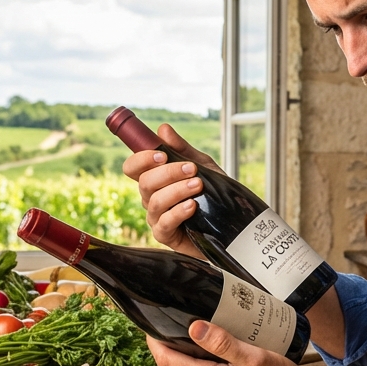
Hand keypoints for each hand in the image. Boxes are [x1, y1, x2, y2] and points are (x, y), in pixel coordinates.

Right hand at [122, 124, 223, 257]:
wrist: (233, 219)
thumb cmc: (213, 192)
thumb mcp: (202, 166)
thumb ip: (182, 149)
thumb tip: (163, 129)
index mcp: (154, 180)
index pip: (133, 168)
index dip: (141, 160)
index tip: (161, 154)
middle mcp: (151, 198)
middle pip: (144, 183)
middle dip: (168, 173)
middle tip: (191, 169)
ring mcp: (157, 218)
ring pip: (154, 202)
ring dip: (177, 190)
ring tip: (198, 185)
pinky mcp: (167, 236)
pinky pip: (164, 224)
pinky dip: (177, 213)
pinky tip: (192, 206)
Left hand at [146, 320, 323, 365]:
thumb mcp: (253, 359)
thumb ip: (223, 343)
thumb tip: (194, 328)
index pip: (167, 360)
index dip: (154, 340)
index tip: (150, 323)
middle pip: (182, 364)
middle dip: (178, 341)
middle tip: (184, 316)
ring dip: (199, 351)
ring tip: (211, 328)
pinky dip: (215, 362)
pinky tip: (231, 351)